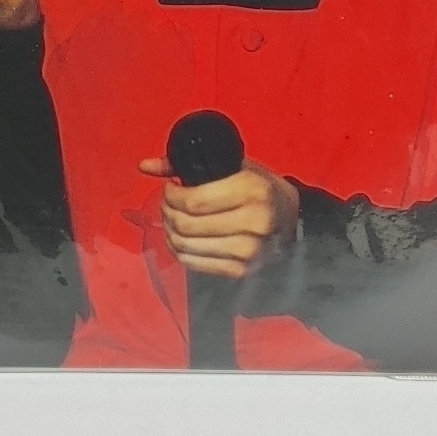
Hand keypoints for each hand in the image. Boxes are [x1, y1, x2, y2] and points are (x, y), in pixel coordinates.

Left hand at [138, 156, 300, 278]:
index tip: (171, 188)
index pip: (194, 201)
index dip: (171, 195)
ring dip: (170, 232)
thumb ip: (186, 164)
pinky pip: (194, 264)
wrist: (293, 220)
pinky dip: (179, 251)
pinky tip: (179, 238)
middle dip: (167, 212)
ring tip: (172, 219)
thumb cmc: (259, 187)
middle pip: (186, 225)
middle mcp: (254, 222)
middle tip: (168, 203)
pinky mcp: (242, 271)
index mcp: (252, 190)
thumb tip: (143, 166)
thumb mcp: (233, 165)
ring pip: (186, 246)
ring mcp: (249, 252)